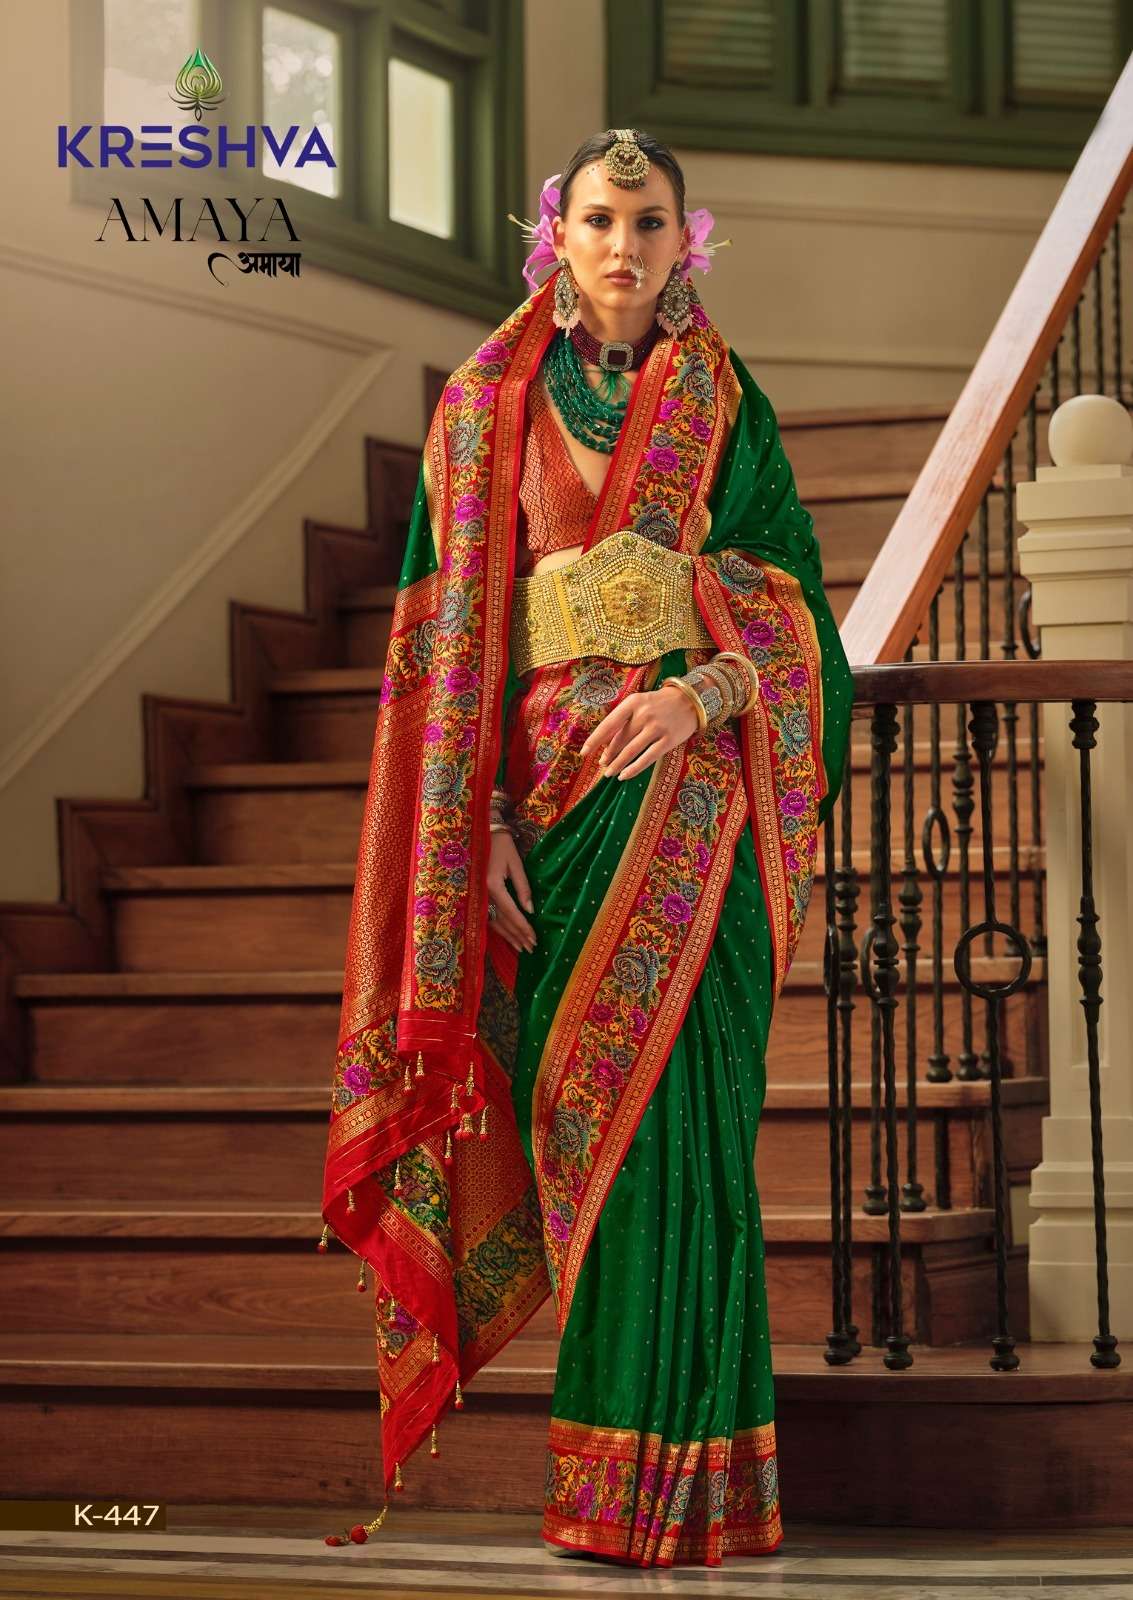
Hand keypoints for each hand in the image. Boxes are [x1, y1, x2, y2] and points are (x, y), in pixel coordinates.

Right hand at [487, 829, 536, 952]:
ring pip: (493, 922)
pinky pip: (488, 917)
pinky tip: (507, 936)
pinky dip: (499, 928)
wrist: (481, 833)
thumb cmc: (502, 846)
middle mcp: (482, 894)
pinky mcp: (476, 896)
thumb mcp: (516, 864)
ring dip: (508, 936)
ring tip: (521, 948)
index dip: (523, 928)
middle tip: (531, 949)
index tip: (535, 939)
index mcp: (493, 885)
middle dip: (517, 936)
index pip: (511, 913)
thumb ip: (523, 888)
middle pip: (502, 921)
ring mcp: (477, 896)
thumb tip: (530, 910)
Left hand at [579, 682, 699, 780]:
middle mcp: (644, 714)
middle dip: (608, 755)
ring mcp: (657, 728)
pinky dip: (634, 769)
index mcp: (633, 703)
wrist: (690, 700)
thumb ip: (624, 721)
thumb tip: (605, 746)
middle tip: (602, 765)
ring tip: (609, 773)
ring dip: (617, 764)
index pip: (609, 724)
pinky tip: (624, 776)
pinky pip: (648, 758)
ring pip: (631, 751)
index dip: (595, 740)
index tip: (584, 753)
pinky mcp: (669, 740)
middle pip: (620, 740)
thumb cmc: (659, 704)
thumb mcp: (639, 704)